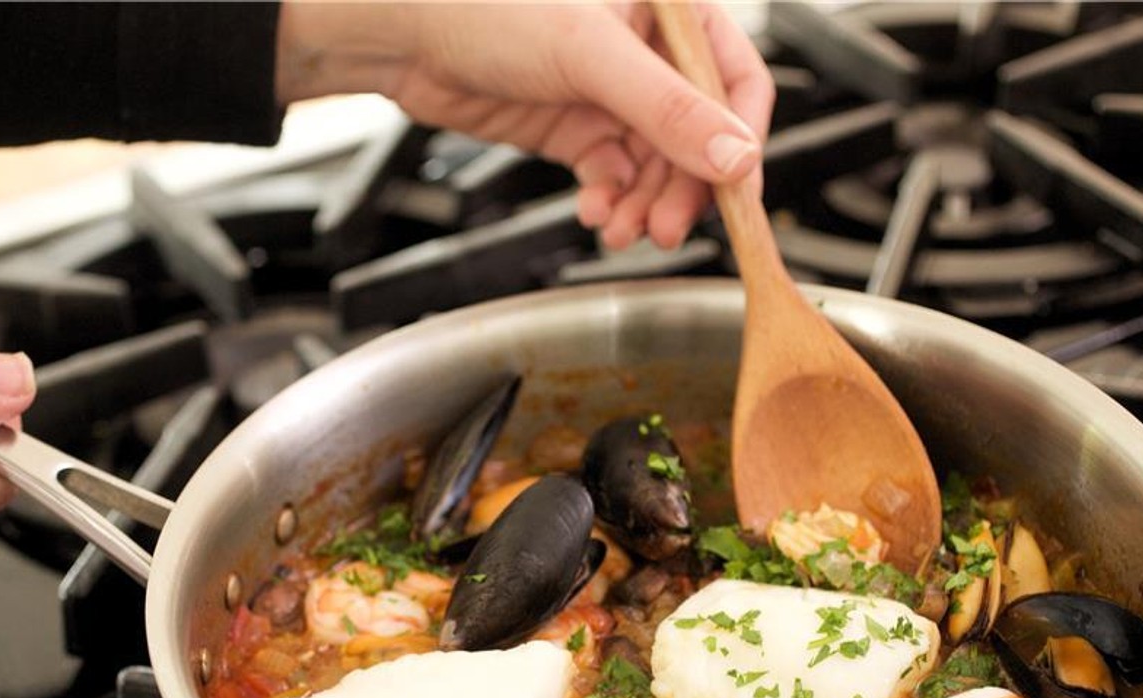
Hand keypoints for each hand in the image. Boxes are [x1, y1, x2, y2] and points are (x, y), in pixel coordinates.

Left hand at [275, 1, 772, 250]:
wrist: (404, 34)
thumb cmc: (489, 6)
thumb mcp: (592, 55)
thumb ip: (669, 110)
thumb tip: (735, 158)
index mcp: (670, 12)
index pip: (735, 82)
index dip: (738, 142)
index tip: (731, 192)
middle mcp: (647, 52)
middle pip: (695, 137)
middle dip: (681, 188)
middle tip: (665, 228)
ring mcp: (610, 93)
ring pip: (652, 165)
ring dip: (643, 204)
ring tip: (622, 230)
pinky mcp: (575, 127)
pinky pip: (612, 175)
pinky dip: (609, 201)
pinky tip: (597, 213)